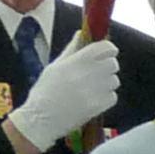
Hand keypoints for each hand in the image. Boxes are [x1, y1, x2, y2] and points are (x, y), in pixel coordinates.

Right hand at [9, 34, 120, 151]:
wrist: (40, 119)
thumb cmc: (44, 92)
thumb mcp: (54, 66)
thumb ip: (71, 49)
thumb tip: (81, 33)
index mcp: (76, 61)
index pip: (104, 47)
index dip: (109, 49)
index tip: (108, 52)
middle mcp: (87, 74)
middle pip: (113, 64)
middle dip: (108, 66)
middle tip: (99, 72)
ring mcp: (94, 91)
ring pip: (114, 81)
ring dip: (107, 83)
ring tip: (94, 88)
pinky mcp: (98, 106)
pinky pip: (113, 97)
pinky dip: (107, 98)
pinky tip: (94, 99)